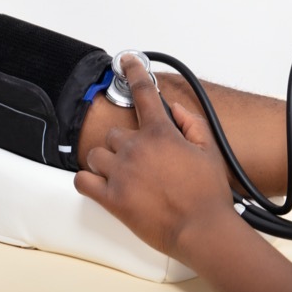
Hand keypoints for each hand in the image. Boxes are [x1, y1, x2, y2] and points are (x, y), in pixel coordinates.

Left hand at [73, 56, 233, 259]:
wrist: (203, 230)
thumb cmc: (208, 195)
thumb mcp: (208, 150)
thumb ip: (191, 122)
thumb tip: (175, 109)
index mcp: (160, 134)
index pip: (143, 93)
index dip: (134, 71)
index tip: (127, 61)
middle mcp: (136, 149)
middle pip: (114, 134)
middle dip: (124, 144)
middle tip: (139, 161)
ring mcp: (121, 173)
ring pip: (96, 154)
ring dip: (105, 161)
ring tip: (122, 175)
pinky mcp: (112, 198)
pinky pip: (83, 180)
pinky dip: (87, 180)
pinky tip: (99, 183)